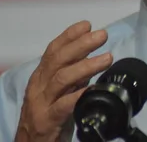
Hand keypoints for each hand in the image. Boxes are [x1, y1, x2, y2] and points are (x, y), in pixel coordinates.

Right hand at [14, 20, 112, 141]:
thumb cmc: (46, 116)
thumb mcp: (59, 92)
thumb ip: (73, 76)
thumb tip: (93, 58)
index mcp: (41, 77)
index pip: (53, 50)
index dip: (69, 35)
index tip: (87, 24)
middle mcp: (38, 86)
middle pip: (58, 59)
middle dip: (81, 44)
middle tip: (101, 35)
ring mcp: (41, 104)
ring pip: (61, 78)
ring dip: (86, 65)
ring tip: (107, 58)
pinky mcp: (47, 121)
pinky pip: (64, 106)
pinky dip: (79, 95)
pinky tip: (93, 88)